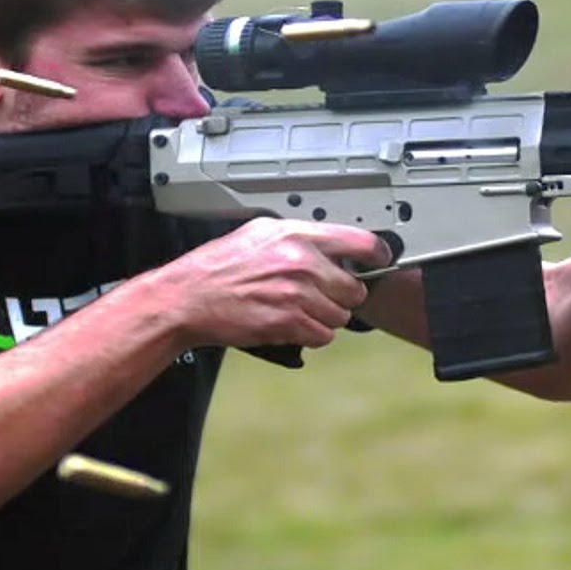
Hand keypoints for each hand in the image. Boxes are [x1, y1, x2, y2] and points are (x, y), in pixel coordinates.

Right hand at [154, 219, 392, 349]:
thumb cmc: (219, 267)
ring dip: (325, 317)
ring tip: (299, 310)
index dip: (377, 253)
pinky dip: (312, 335)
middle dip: (341, 295)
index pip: (360, 241)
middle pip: (354, 287)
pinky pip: (323, 336)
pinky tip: (292, 324)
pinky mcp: (288, 324)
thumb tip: (333, 242)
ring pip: (340, 316)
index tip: (382, 259)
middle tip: (321, 294)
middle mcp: (301, 263)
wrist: (188, 297)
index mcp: (297, 235)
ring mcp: (296, 295)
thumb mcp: (259, 233)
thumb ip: (299, 236)